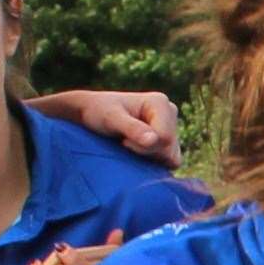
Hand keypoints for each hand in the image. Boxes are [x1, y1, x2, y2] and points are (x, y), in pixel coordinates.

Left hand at [65, 88, 182, 167]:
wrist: (91, 113)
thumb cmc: (98, 112)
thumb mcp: (111, 119)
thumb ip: (132, 129)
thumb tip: (153, 140)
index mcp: (160, 103)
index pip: (165, 138)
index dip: (144, 146)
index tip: (123, 141)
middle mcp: (170, 112)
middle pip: (169, 149)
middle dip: (147, 152)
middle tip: (125, 143)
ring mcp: (171, 127)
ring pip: (172, 157)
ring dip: (150, 158)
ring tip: (130, 145)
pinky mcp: (168, 140)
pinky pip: (171, 160)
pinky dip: (154, 161)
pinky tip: (138, 152)